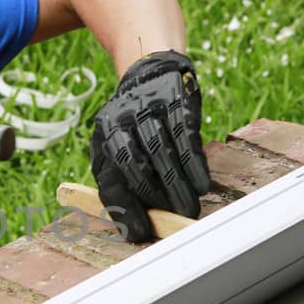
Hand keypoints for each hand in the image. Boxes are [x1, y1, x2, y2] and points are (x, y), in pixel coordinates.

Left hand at [89, 50, 210, 240]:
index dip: (125, 209)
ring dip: (177, 186)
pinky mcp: (174, 100)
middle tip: (173, 218)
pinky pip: (185, 137)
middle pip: (135, 167)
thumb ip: (123, 179)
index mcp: (102, 138)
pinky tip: (202, 184)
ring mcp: (147, 109)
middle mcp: (120, 122)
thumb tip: (136, 226)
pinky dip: (194, 164)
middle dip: (155, 198)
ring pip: (162, 154)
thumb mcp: (119, 145)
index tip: (141, 233)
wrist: (151, 71)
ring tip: (189, 208)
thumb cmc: (135, 123)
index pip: (109, 180)